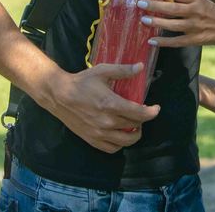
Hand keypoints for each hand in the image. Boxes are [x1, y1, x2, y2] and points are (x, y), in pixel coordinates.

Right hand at [43, 63, 160, 153]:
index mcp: (111, 104)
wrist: (59, 95)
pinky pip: (112, 148)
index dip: (151, 112)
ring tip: (134, 126)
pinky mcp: (91, 139)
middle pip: (134, 127)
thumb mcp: (102, 71)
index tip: (156, 109)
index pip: (139, 114)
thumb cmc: (82, 81)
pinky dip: (120, 144)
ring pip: (125, 141)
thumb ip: (123, 70)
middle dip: (142, 120)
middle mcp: (107, 121)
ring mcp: (99, 133)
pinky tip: (120, 135)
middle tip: (142, 113)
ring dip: (134, 134)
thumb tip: (140, 67)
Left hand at [138, 0, 214, 47]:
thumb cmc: (210, 10)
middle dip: (155, 6)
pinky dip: (163, 42)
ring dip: (157, 22)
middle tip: (141, 4)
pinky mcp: (194, 40)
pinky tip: (151, 40)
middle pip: (172, 9)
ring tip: (144, 20)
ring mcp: (195, 27)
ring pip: (173, 25)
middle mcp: (195, 11)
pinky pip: (176, 41)